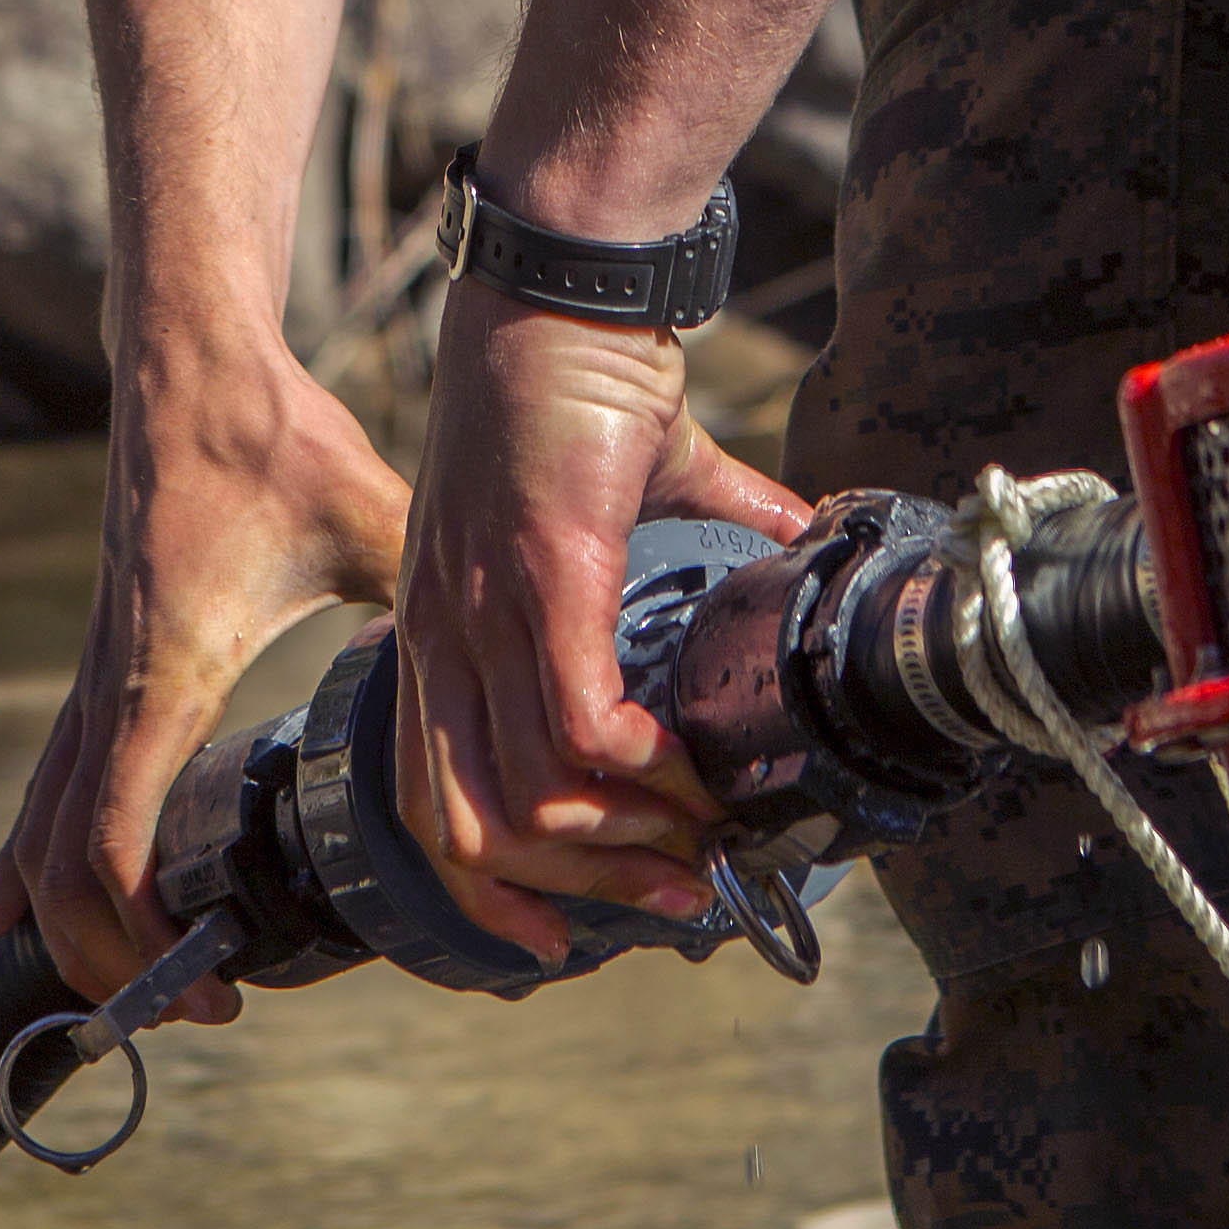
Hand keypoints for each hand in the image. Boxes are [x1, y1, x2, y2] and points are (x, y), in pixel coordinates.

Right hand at [0, 347, 406, 1018]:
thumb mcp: (369, 518)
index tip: (220, 990)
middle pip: (58, 868)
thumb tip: (529, 650)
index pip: (112, 846)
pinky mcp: (95, 668)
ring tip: (137, 982)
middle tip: (194, 1010)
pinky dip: (30, 863)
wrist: (190, 370)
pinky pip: (45, 790)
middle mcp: (107, 690)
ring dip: (71, 923)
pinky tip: (12, 915)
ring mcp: (89, 680)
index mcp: (162, 676)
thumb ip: (433, 590)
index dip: (147, 939)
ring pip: (37, 834)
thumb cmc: (275, 441)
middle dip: (110, 960)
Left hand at [386, 289, 817, 961]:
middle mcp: (444, 634)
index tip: (551, 944)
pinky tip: (689, 772)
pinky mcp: (545, 579)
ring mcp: (484, 610)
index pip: (431, 799)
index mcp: (443, 626)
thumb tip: (797, 539)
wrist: (570, 285)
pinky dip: (638, 772)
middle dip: (568, 896)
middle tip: (668, 904)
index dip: (485, 888)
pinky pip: (578, 728)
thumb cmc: (588, 373)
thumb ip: (705, 526)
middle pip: (467, 826)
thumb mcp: (631, 484)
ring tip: (699, 848)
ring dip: (622, 843)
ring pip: (527, 796)